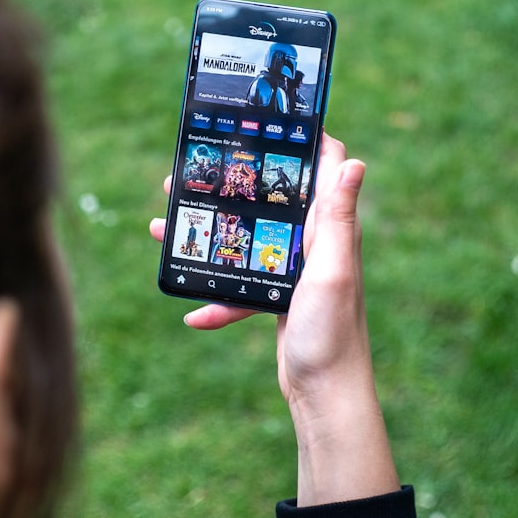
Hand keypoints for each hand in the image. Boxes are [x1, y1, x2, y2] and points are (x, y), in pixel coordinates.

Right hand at [150, 133, 399, 504]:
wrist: (326, 396)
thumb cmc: (332, 335)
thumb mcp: (332, 271)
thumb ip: (338, 219)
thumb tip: (353, 162)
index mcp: (329, 229)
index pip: (323, 168)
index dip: (299, 140)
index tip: (261, 120)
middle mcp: (314, 244)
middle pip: (268, 200)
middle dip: (228, 186)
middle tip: (186, 176)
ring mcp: (293, 271)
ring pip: (244, 241)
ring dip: (206, 237)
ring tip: (164, 230)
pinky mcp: (277, 299)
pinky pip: (239, 289)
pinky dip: (217, 301)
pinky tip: (194, 314)